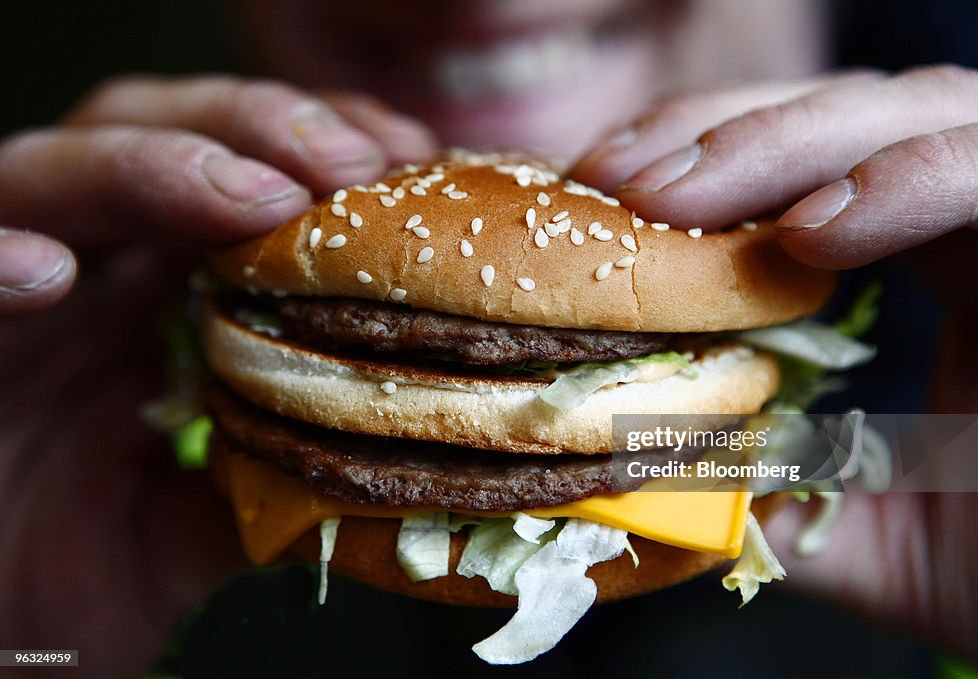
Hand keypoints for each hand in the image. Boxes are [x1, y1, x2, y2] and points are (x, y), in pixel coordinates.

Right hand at [0, 75, 436, 676]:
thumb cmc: (73, 576)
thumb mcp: (197, 532)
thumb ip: (276, 484)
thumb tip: (389, 464)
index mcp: (155, 295)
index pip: (236, 179)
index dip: (320, 151)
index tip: (409, 155)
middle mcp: (80, 274)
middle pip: (155, 138)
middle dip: (258, 131)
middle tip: (350, 159)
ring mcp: (3, 294)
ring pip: (51, 171)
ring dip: (156, 167)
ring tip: (255, 196)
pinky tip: (46, 274)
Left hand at [574, 64, 977, 675]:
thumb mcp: (883, 542)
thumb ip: (783, 499)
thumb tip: (662, 480)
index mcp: (951, 266)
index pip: (814, 174)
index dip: (703, 166)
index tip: (602, 196)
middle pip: (852, 118)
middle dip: (722, 139)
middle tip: (614, 184)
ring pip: (927, 113)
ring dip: (787, 145)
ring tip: (677, 200)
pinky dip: (918, 182)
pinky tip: (814, 234)